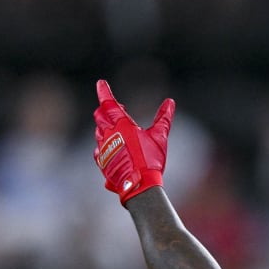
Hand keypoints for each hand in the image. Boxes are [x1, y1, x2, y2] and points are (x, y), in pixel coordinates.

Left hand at [92, 79, 175, 204]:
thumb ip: (164, 119)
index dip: (104, 91)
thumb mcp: (160, 137)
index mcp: (121, 125)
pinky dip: (104, 146)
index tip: (101, 83)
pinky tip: (112, 149)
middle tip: (116, 108)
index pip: (108, 103)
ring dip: (105, 128)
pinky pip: (98, 150)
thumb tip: (170, 103)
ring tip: (116, 130)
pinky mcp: (102, 163)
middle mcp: (108, 134)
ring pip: (98, 133)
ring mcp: (103, 149)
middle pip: (100, 116)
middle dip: (105, 110)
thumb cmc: (151, 160)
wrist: (139, 185)